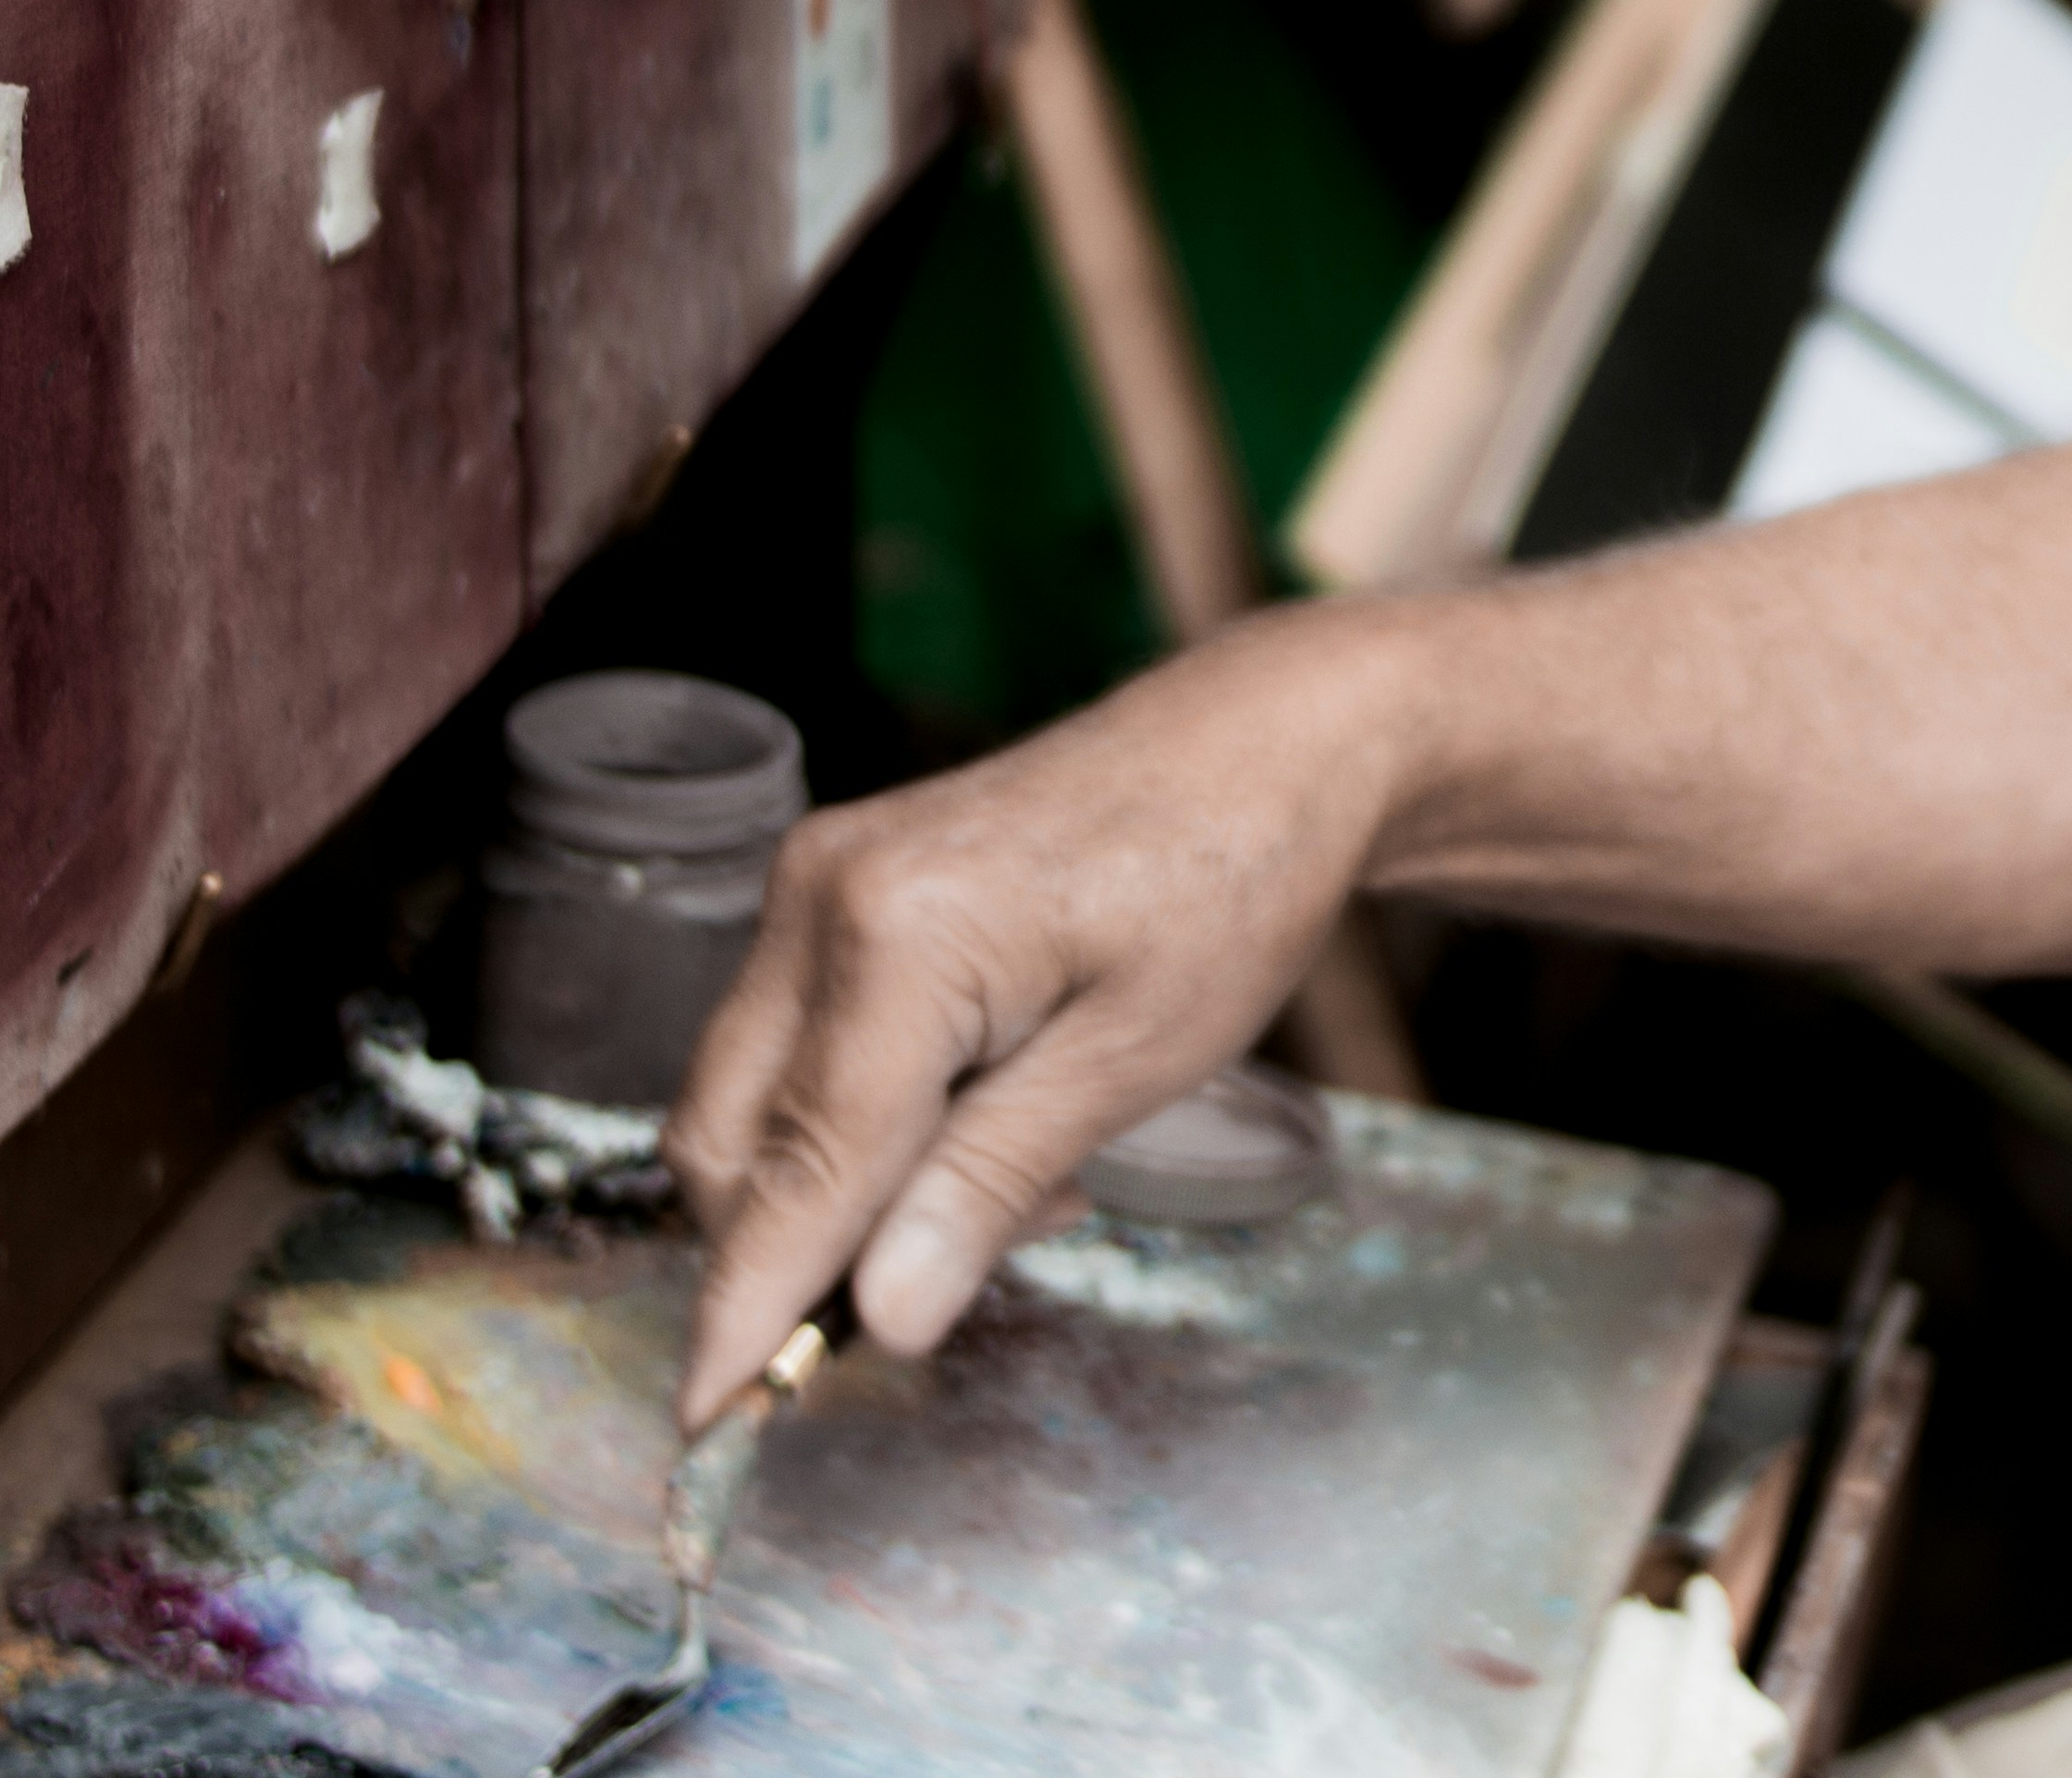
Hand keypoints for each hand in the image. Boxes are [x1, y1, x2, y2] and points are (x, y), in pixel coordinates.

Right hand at [663, 608, 1405, 1423]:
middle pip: (730, 1142)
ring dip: (845, 1182)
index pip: (792, 1173)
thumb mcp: (1134, 1058)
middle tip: (972, 1260)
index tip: (706, 1425)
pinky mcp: (840, 883)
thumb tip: (880, 1317)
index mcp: (895, 938)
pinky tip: (991, 1108)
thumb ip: (990, 1185)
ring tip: (1026, 1168)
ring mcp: (820, 880)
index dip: (746, 1311)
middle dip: (808, 1244)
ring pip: (752, 1099)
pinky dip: (862, 1114)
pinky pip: (799, 1042)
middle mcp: (823, 898)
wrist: (1271, 740)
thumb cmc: (1231, 882)